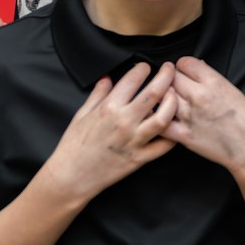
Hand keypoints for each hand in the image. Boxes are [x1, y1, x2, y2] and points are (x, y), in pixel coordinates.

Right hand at [42, 61, 178, 200]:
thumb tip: (107, 77)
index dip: (143, 68)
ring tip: (174, 94)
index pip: (133, 79)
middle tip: (170, 69)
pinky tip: (174, 125)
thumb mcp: (81, 115)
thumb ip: (97, 95)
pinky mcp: (139, 158)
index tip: (146, 66)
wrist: (70, 177)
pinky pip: (163, 146)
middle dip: (166, 75)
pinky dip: (172, 135)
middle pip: (155, 93)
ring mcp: (133, 141)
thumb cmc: (73, 146)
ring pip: (164, 117)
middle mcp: (123, 122)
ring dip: (173, 103)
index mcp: (108, 108)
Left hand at [167, 56, 244, 177]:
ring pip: (163, 97)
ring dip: (165, 99)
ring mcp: (189, 115)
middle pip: (171, 78)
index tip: (184, 74)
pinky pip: (160, 122)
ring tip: (171, 104)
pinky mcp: (183, 134)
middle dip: (172, 82)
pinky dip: (160, 119)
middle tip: (177, 89)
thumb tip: (196, 67)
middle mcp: (199, 95)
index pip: (184, 62)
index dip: (182, 68)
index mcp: (214, 81)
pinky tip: (167, 120)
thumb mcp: (232, 89)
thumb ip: (211, 78)